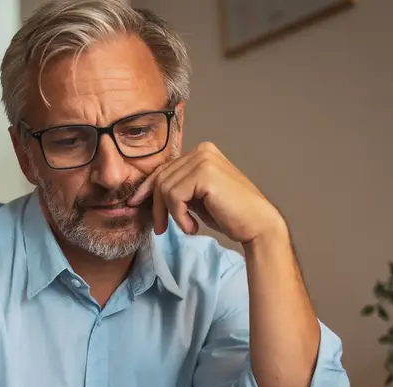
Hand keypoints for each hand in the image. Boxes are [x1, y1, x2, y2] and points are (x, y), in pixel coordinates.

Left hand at [128, 142, 284, 243]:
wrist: (256, 224)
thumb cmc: (228, 214)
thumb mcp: (195, 198)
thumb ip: (178, 189)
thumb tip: (145, 193)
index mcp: (201, 152)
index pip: (163, 169)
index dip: (146, 189)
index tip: (136, 204)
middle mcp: (202, 151)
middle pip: (161, 178)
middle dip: (156, 206)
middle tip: (159, 229)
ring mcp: (204, 160)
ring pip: (165, 189)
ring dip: (171, 214)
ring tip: (187, 227)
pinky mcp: (205, 174)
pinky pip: (175, 197)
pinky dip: (179, 217)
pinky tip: (192, 227)